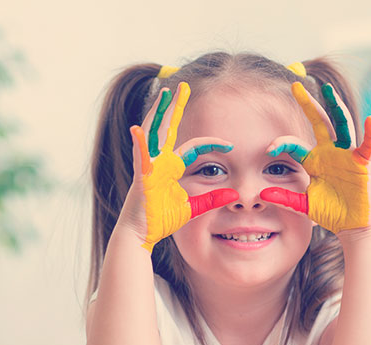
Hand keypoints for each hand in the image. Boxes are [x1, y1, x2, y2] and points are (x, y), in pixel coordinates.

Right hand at [128, 82, 238, 250]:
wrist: (140, 233)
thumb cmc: (161, 221)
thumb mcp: (194, 209)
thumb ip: (212, 200)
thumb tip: (233, 195)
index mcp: (171, 167)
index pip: (194, 146)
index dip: (212, 143)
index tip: (231, 144)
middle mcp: (159, 161)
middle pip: (168, 128)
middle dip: (175, 106)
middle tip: (182, 85)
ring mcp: (148, 165)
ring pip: (154, 132)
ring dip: (159, 112)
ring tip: (165, 93)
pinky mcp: (141, 176)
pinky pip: (140, 156)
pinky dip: (139, 142)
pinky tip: (137, 127)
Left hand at [260, 82, 370, 234]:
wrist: (354, 224)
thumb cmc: (332, 212)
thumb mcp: (304, 205)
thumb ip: (285, 198)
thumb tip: (262, 195)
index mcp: (314, 160)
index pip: (295, 144)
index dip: (282, 143)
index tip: (269, 148)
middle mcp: (330, 152)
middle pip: (318, 122)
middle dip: (308, 104)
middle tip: (296, 85)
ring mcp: (347, 155)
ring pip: (341, 125)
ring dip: (336, 107)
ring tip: (328, 89)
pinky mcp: (364, 163)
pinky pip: (368, 145)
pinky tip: (370, 120)